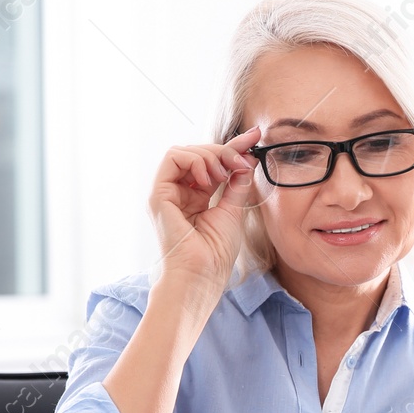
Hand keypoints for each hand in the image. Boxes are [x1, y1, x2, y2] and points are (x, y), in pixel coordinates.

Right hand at [148, 127, 261, 292]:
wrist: (202, 275)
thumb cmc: (215, 253)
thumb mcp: (233, 210)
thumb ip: (237, 183)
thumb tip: (247, 159)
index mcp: (195, 197)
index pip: (213, 164)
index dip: (234, 147)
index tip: (255, 137)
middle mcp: (179, 192)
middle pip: (199, 153)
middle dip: (224, 150)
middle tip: (241, 163)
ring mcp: (167, 192)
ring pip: (185, 151)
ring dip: (210, 156)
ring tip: (222, 176)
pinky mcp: (158, 194)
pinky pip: (173, 157)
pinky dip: (195, 160)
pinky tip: (208, 179)